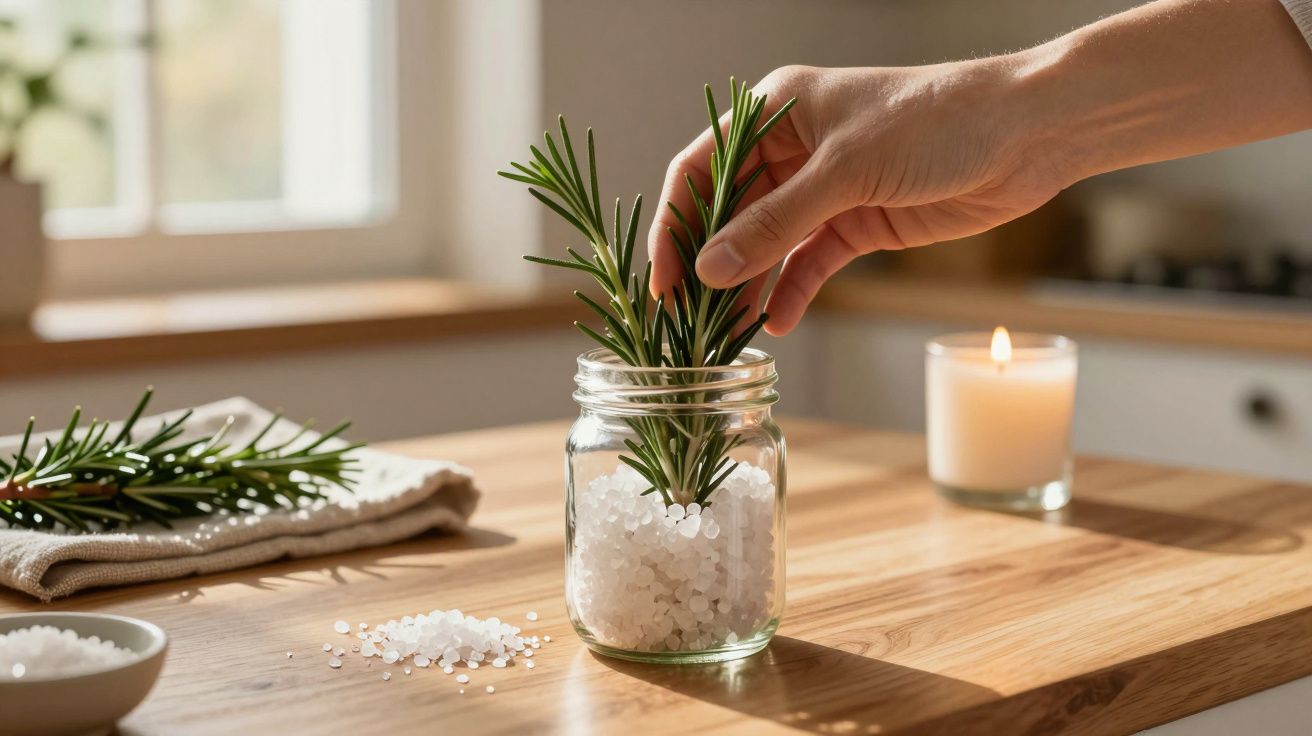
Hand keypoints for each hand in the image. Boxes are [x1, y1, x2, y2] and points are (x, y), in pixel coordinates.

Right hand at [647, 62, 1070, 335]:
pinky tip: (777, 325)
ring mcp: (826, 189)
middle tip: (690, 319)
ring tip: (728, 333)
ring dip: (748, 286)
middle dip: (711, 264)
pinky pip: (809, 263)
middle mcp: (793, 149)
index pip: (701, 170)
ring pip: (768, 245)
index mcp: (776, 111)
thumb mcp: (844, 172)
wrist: (1026, 134)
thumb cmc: (935, 122)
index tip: (663, 280)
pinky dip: (792, 293)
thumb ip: (774, 224)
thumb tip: (709, 270)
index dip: (676, 225)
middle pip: (730, 213)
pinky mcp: (858, 222)